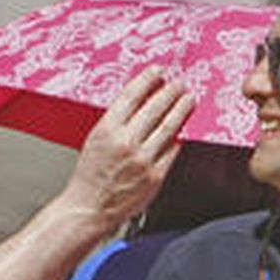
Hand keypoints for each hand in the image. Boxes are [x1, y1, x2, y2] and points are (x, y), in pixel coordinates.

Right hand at [63, 68, 195, 229]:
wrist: (90, 207)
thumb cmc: (90, 175)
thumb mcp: (96, 140)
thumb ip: (116, 122)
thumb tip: (141, 103)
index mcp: (107, 130)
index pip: (132, 95)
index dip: (148, 79)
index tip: (158, 71)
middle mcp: (126, 142)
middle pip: (156, 107)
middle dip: (171, 91)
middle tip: (180, 84)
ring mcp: (142, 159)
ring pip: (170, 126)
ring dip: (182, 109)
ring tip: (189, 99)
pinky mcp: (155, 176)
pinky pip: (173, 150)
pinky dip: (179, 137)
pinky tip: (184, 128)